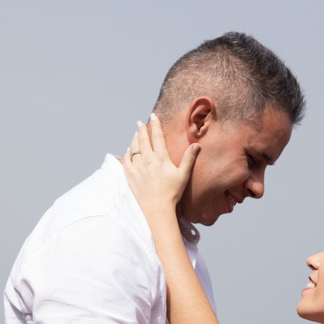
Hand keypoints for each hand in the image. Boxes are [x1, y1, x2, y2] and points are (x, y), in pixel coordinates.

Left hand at [122, 113, 199, 227]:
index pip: (157, 136)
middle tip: (140, 122)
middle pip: (142, 139)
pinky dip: (128, 152)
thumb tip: (196, 145)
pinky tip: (129, 150)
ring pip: (133, 147)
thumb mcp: (183, 175)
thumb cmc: (172, 192)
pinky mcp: (130, 175)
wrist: (158, 207)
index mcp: (161, 158)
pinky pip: (126, 159)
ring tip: (135, 134)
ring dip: (134, 139)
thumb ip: (189, 158)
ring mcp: (137, 167)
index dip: (155, 124)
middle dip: (141, 129)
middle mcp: (148, 159)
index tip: (153, 116)